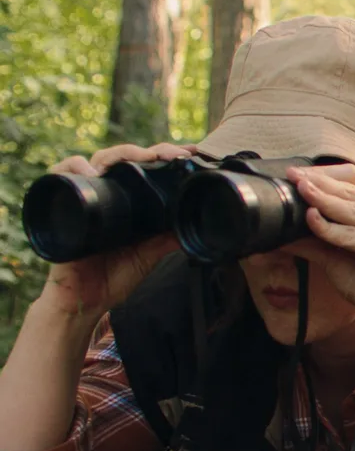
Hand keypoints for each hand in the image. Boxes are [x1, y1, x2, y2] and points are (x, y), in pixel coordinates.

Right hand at [37, 143, 192, 317]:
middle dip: (150, 151)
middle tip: (174, 154)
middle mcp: (107, 192)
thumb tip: (197, 226)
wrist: (87, 299)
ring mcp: (86, 196)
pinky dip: (72, 167)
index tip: (191, 151)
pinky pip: (60, 175)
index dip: (166, 155)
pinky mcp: (64, 205)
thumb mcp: (149, 254)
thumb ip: (169, 239)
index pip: (147, 167)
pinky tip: (91, 170)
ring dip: (119, 154)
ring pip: (97, 160)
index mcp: (129, 200)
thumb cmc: (115, 276)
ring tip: (141, 159)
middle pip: (125, 158)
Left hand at [282, 164, 354, 327]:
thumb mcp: (334, 256)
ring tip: (299, 190)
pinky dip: (329, 228)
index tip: (296, 173)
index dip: (324, 175)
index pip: (352, 181)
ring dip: (321, 199)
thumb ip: (313, 240)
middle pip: (350, 189)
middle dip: (318, 182)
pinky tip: (310, 219)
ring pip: (350, 209)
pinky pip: (350, 234)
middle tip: (292, 176)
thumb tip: (279, 233)